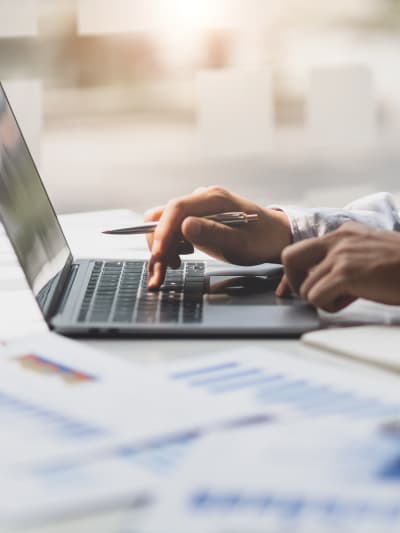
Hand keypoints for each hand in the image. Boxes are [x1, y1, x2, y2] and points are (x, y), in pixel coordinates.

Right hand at [144, 186, 291, 287]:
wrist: (275, 237)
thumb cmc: (261, 240)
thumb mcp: (239, 242)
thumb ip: (212, 233)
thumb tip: (185, 226)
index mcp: (213, 199)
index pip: (176, 209)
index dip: (162, 232)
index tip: (158, 255)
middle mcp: (201, 199)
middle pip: (163, 216)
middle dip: (158, 244)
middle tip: (160, 273)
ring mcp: (197, 208)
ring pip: (165, 225)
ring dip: (163, 248)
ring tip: (173, 267)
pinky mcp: (196, 219)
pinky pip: (173, 231)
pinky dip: (170, 247)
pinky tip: (181, 259)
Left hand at [280, 221, 399, 311]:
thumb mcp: (368, 251)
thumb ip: (343, 258)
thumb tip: (319, 277)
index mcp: (343, 233)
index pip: (301, 249)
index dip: (294, 272)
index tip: (296, 287)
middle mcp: (337, 240)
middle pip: (288, 258)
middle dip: (294, 282)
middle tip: (313, 293)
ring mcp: (340, 256)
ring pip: (305, 287)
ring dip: (322, 299)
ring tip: (347, 296)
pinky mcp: (346, 273)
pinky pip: (316, 297)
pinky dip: (329, 306)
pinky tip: (350, 300)